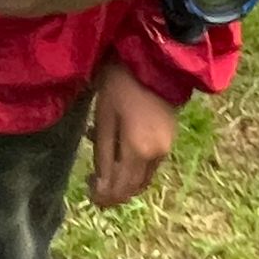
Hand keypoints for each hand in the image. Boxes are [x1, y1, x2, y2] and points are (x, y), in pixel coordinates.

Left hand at [88, 60, 178, 207]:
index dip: (104, 196)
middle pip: (134, 186)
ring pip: (143, 177)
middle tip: (93, 186)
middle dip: (113, 192)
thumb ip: (104, 154)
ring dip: (124, 181)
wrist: (152, 61)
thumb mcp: (104, 118)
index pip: (121, 187)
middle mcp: (157, 155)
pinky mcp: (169, 138)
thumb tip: (101, 184)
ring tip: (102, 172)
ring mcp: (166, 147)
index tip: (89, 194)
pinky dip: (134, 167)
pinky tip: (118, 154)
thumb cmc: (120, 85)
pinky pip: (150, 164)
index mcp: (139, 150)